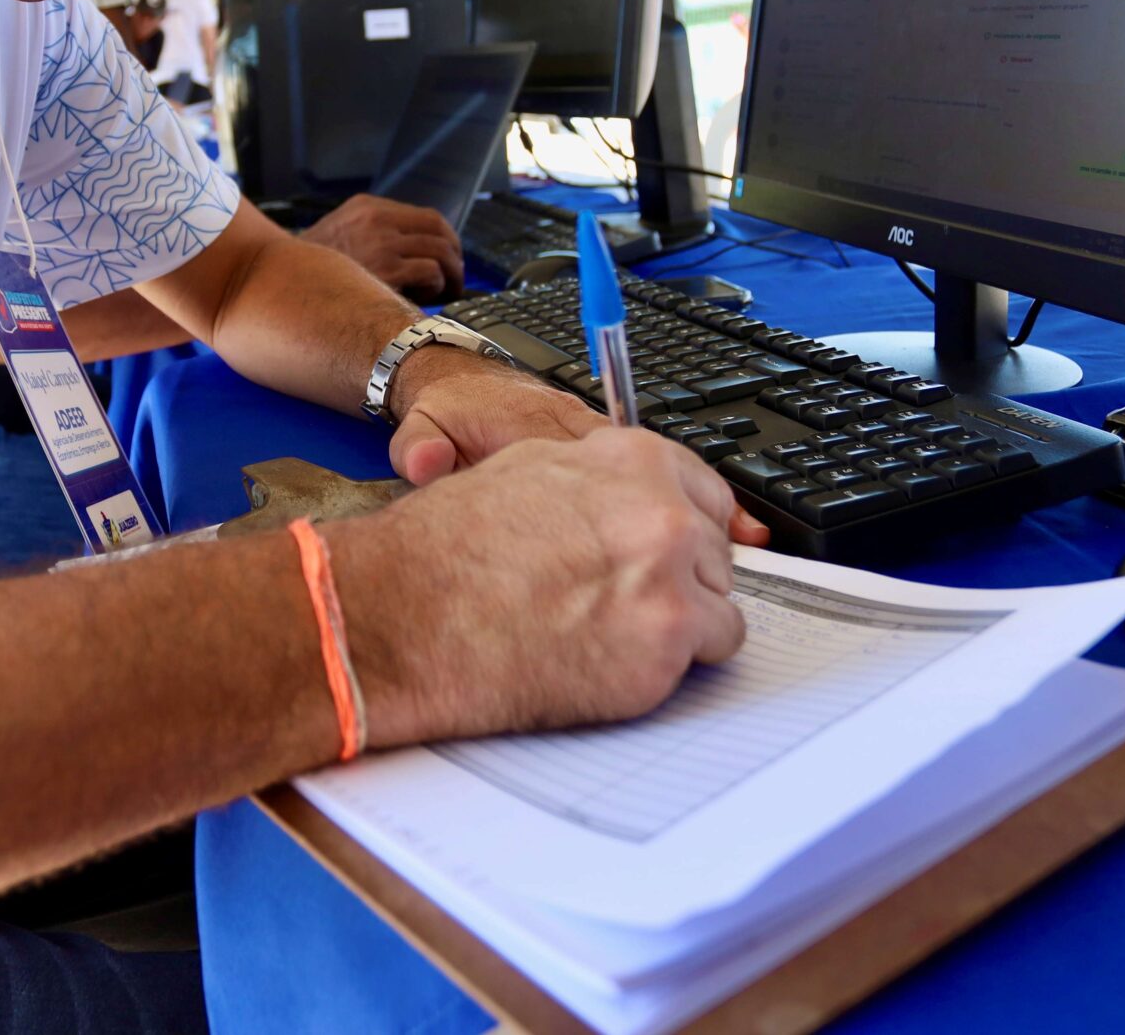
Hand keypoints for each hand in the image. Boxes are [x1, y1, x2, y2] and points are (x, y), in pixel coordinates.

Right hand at [300, 194, 461, 297]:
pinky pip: (430, 272)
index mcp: (368, 207)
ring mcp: (381, 243)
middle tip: (456, 280)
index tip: (450, 258)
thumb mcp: (339, 233)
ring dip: (450, 276)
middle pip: (440, 232)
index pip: (428, 217)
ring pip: (441, 253)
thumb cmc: (311, 270)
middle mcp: (376, 219)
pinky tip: (423, 298)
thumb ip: (372, 232)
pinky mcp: (385, 270)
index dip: (447, 239)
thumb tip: (414, 251)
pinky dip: (436, 287)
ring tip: (446, 293)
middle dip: (455, 258)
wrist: (278, 283)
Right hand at [327, 427, 750, 742]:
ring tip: (609, 636)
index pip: (706, 493)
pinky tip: (614, 662)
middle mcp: (661, 507)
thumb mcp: (527, 474)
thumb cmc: (447, 552)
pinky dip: (670, 666)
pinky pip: (711, 653)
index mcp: (631, 458)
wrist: (404, 615)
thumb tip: (637, 501)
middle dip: (677, 580)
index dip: (683, 533)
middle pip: (714, 552)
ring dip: (679, 625)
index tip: (669, 557)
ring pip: (720, 605)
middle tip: (621, 605)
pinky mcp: (669, 638)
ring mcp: (671, 573)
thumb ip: (600, 484)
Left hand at [387, 352, 767, 544]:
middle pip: (656, 474)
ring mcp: (606, 440)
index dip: (641, 502)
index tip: (674, 525)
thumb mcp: (425, 428)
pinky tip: (733, 533)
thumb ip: (421, 446)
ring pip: (672, 474)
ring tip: (752, 546)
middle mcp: (587, 431)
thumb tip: (421, 461)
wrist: (459, 380)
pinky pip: (668, 473)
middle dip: (693, 517)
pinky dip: (701, 501)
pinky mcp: (615, 447)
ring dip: (708, 511)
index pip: (602, 462)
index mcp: (544, 428)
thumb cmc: (449, 413)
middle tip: (734, 558)